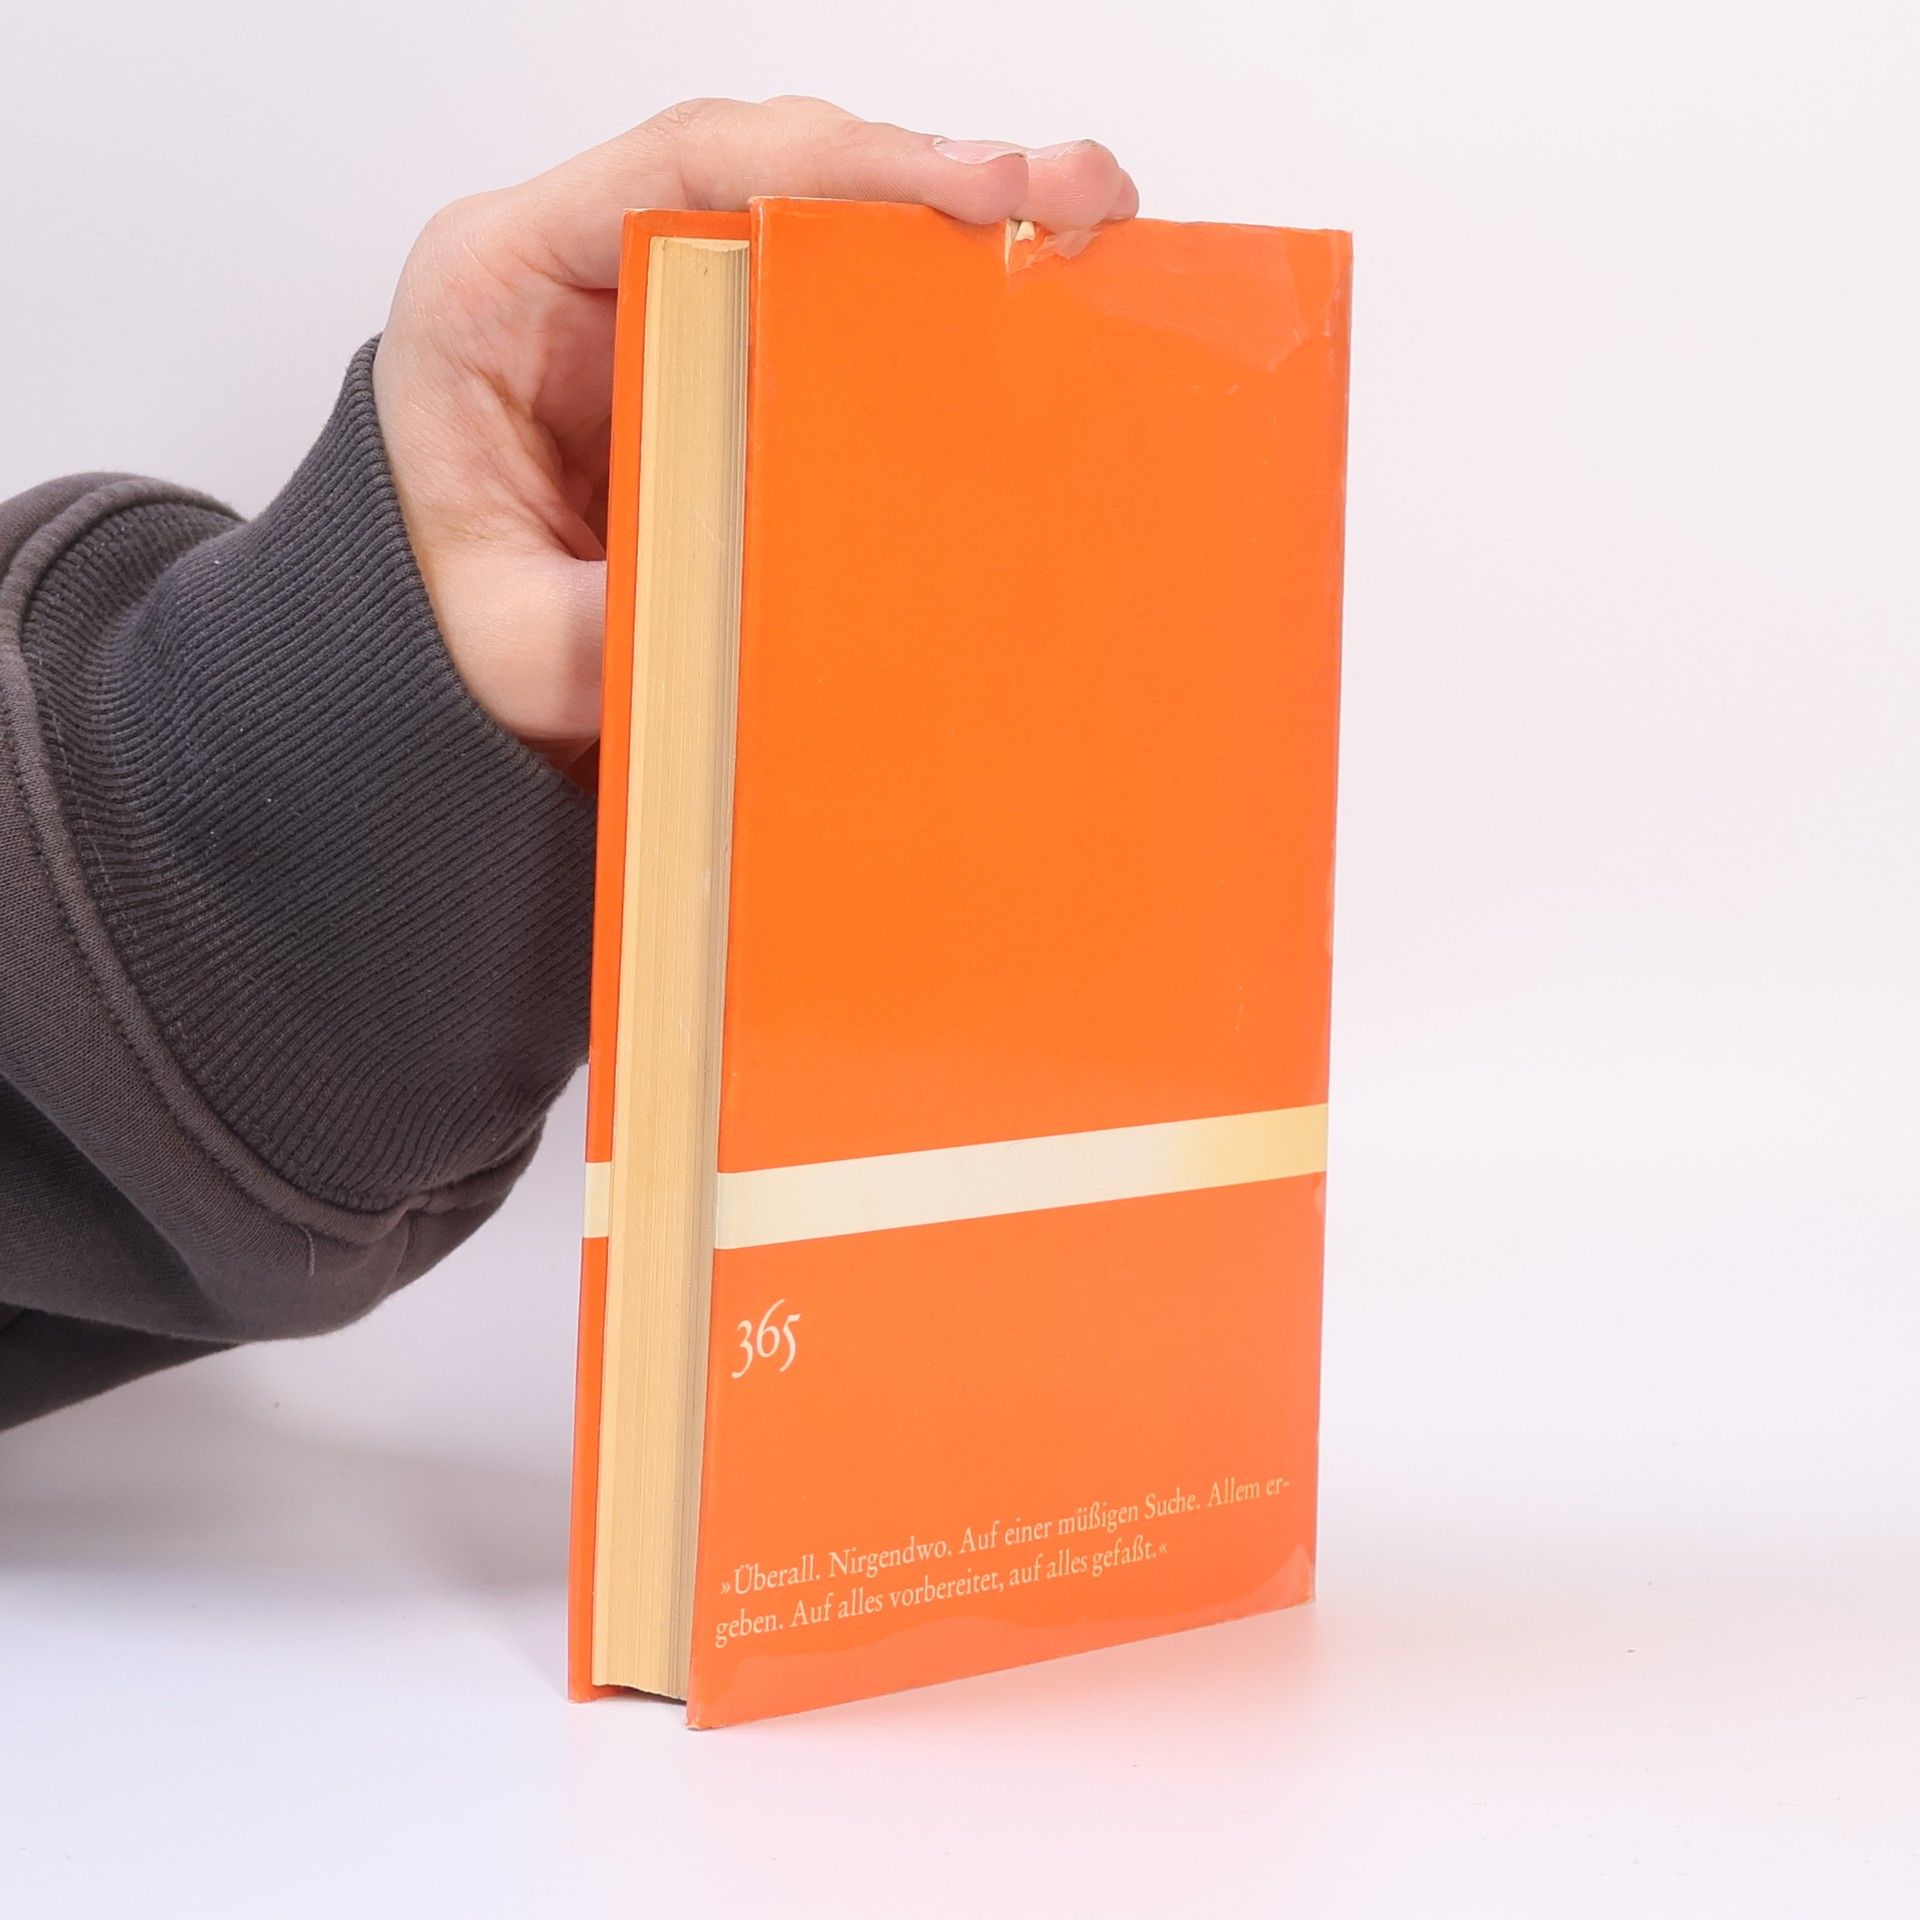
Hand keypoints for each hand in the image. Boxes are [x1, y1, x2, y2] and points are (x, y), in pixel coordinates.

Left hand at [373, 97, 1137, 764]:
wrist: (435, 652)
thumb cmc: (445, 620)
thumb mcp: (502, 645)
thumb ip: (597, 629)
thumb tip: (737, 620)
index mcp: (499, 281)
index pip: (681, 166)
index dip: (838, 163)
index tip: (971, 191)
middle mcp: (582, 258)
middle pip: (771, 163)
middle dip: (928, 172)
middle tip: (1068, 196)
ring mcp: (657, 297)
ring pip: (812, 211)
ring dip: (945, 217)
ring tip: (1079, 225)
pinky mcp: (720, 355)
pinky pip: (826, 292)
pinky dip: (923, 289)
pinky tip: (1014, 293)